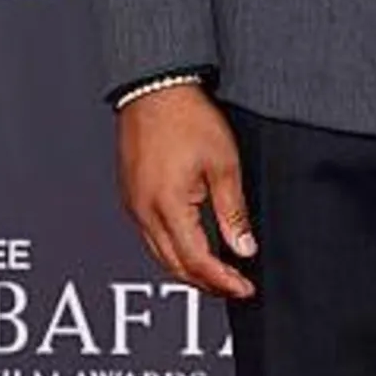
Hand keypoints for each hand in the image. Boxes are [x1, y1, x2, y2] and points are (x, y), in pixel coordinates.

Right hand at [117, 83, 256, 299]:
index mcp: (167, 206)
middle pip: (175, 266)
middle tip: (235, 287)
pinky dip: (172, 250)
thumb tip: (243, 248)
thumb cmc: (187, 117)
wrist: (155, 87)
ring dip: (188, 270)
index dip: (223, 281)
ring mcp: (133, 204)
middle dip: (206, 283)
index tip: (245, 288)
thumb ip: (233, 213)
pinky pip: (150, 236)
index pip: (197, 261)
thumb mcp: (223, 165)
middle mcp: (144, 211)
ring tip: (218, 274)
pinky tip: (191, 248)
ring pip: (159, 255)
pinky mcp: (131, 195)